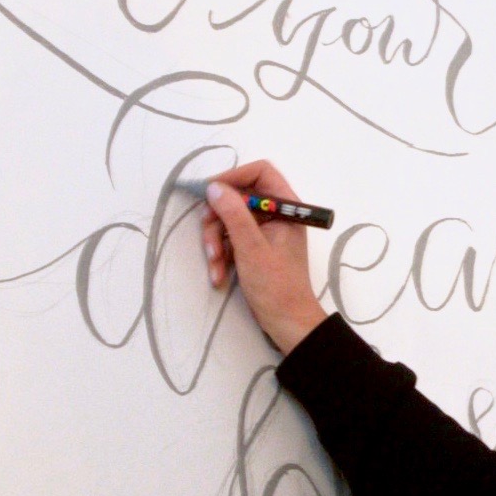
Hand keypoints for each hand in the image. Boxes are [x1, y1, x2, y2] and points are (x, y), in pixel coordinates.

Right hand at [199, 160, 328, 354]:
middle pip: (238, 197)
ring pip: (229, 220)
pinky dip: (221, 255)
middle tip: (208, 239)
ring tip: (214, 265)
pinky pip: (230, 240)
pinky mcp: (254, 248)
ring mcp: (265, 232)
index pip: (261, 172)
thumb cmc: (276, 285)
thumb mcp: (251, 248)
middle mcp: (276, 215)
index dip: (234, 177)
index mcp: (286, 208)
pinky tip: (218, 275)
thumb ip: (233, 214)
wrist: (287, 323)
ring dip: (215, 242)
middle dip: (218, 219)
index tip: (210, 192)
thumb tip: (214, 187)